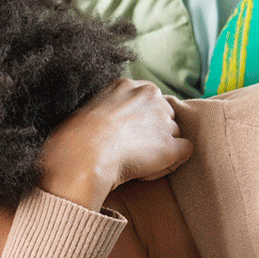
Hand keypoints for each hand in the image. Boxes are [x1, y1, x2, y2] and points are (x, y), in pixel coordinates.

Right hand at [39, 79, 192, 209]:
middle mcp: (150, 95)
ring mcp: (163, 120)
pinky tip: (146, 171)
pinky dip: (169, 163)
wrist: (81, 158)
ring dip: (159, 151)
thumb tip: (112, 125)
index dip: (140, 121)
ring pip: (174, 135)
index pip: (149, 101)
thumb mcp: (88, 111)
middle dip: (153, 134)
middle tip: (130, 152)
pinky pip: (184, 152)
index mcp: (128, 85)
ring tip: (132, 164)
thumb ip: (108, 109)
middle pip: (165, 116)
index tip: (125, 135)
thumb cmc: (74, 141)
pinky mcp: (171, 145)